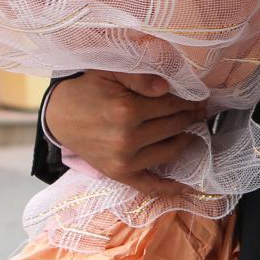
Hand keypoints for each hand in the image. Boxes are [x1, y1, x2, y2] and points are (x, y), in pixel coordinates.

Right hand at [44, 70, 206, 196]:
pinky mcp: (118, 174)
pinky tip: (187, 184)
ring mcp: (123, 160)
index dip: (190, 100)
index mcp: (126, 110)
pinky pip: (149, 185)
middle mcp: (127, 138)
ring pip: (171, 150)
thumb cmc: (88, 88)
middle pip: (175, 126)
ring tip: (194, 129)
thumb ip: (140, 77)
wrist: (58, 114)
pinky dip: (169, 187)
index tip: (200, 98)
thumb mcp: (111, 71)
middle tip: (201, 111)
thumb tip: (167, 88)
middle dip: (192, 117)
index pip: (173, 105)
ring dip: (187, 140)